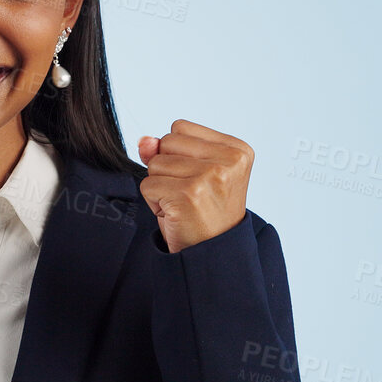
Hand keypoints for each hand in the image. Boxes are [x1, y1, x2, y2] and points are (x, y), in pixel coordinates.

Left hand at [136, 120, 251, 253]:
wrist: (213, 253)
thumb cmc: (204, 212)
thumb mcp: (192, 173)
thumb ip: (167, 150)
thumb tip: (143, 140)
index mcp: (237, 149)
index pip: (180, 127)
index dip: (178, 155)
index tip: (199, 180)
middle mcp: (229, 160)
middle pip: (166, 141)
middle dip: (168, 169)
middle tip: (189, 195)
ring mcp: (210, 176)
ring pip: (155, 163)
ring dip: (160, 186)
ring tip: (183, 204)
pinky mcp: (189, 194)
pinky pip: (147, 185)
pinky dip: (153, 202)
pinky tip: (175, 213)